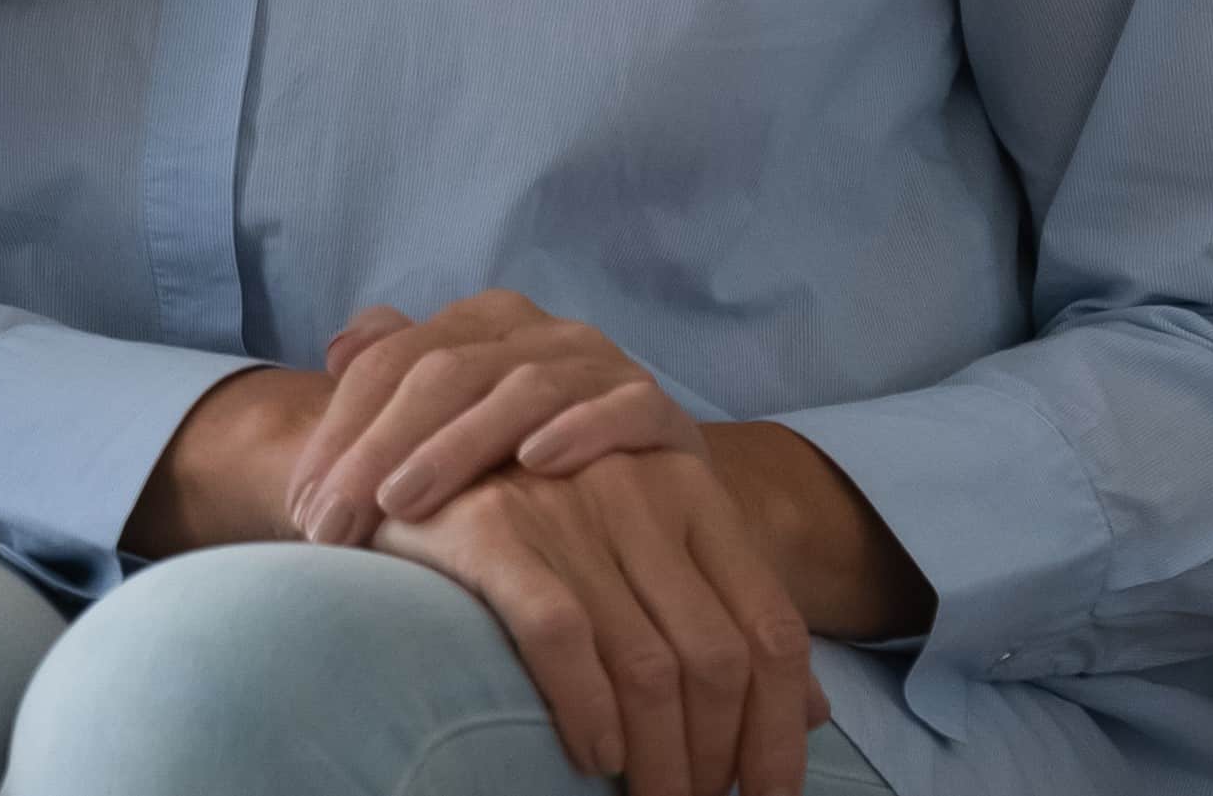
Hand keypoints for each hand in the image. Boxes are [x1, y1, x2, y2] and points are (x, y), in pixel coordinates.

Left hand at [289, 290, 697, 548]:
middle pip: (446, 373)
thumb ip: (402, 375)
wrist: (655, 490)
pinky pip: (622, 409)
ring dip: (458, 445)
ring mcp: (603, 367)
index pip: (393, 361)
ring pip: (521, 389)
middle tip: (332, 524)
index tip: (301, 505)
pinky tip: (538, 460)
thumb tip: (338, 350)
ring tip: (404, 501)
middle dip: (379, 449)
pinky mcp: (661, 411)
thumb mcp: (464, 419)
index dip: (340, 430)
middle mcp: (541, 333)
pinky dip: (582, 428)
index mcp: (482, 324)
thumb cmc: (534, 462)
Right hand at [372, 458, 820, 795]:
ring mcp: (566, 505)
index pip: (772, 628)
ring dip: (660, 760)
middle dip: (717, 759)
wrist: (400, 449)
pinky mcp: (491, 529)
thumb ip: (722, 611)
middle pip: (719, 658)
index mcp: (692, 488)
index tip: (770, 794)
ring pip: (650, 665)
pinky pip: (563, 640)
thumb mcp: (642, 540)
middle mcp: (640, 489)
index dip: (780, 728)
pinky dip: (588, 713)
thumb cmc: (533, 510)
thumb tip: (812, 712)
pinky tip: (591, 753)